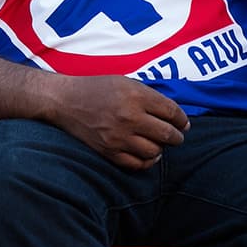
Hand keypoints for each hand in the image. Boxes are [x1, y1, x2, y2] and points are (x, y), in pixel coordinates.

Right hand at [47, 75, 189, 169]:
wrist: (63, 100)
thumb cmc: (95, 88)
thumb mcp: (124, 82)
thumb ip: (149, 97)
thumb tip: (175, 116)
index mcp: (135, 96)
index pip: (173, 113)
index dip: (182, 120)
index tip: (182, 123)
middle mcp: (128, 117)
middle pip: (168, 134)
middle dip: (177, 136)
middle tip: (175, 135)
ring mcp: (118, 136)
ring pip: (155, 151)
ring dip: (161, 148)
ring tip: (157, 142)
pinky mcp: (108, 151)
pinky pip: (137, 164)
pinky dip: (147, 161)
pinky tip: (146, 153)